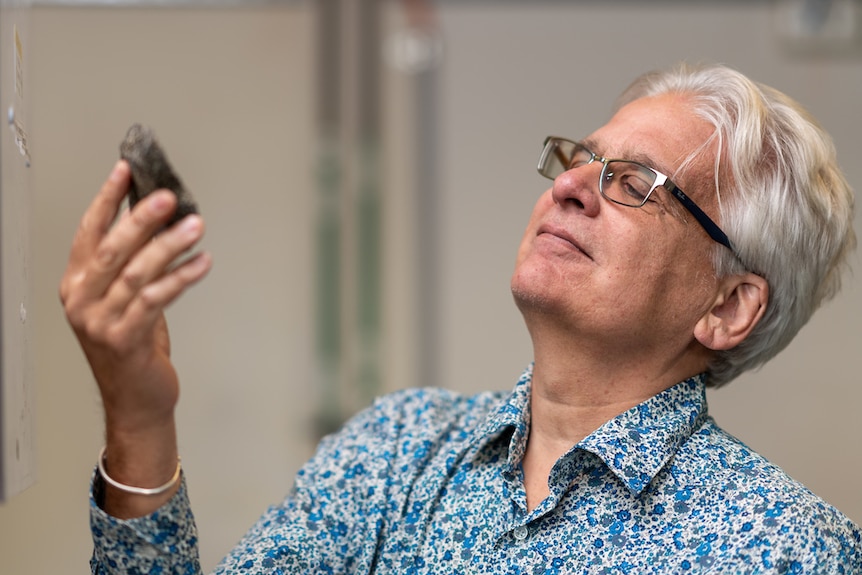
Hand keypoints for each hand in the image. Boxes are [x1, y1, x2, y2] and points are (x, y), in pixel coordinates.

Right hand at [60, 160, 211, 515]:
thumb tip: (159, 217)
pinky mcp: (126, 340)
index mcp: (76, 284)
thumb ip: (133, 263)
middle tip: (168, 196)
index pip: (89, 232)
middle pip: (112, 248)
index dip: (107, 200)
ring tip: (196, 225)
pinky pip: (156, 300)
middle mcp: (81, 300)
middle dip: (141, 218)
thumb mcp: (125, 299)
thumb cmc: (134, 345)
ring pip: (136, 273)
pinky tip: (203, 262)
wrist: (136, 400)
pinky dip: (182, 278)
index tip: (127, 171)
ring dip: (169, 246)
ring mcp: (100, 322)